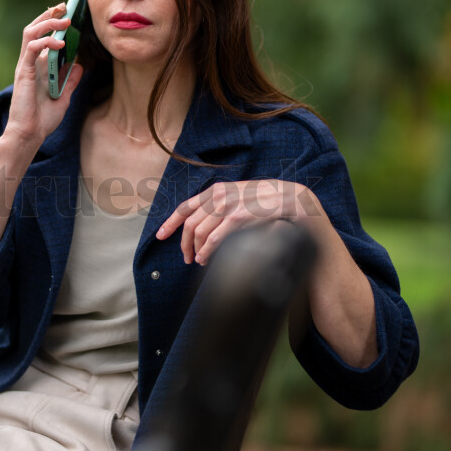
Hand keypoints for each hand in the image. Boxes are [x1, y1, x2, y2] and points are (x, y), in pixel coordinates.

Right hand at [5, 5, 83, 147]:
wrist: (30, 134)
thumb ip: (70, 81)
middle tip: (65, 7)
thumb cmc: (43, 119)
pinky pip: (31, 49)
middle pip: (34, 29)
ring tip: (64, 20)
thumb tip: (80, 65)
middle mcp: (30, 63)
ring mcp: (25, 66)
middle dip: (49, 15)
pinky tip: (59, 43)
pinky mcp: (23, 72)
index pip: (42, 36)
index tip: (67, 13)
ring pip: (30, 33)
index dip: (52, 22)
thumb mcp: (64, 97)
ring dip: (47, 23)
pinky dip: (45, 42)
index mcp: (38, 66)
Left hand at [156, 179, 319, 264]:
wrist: (291, 198)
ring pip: (199, 232)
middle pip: (189, 223)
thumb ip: (220, 206)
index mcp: (216, 190)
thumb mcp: (239, 197)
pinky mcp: (238, 217)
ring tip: (198, 261)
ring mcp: (228, 205)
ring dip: (196, 250)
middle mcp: (219, 195)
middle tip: (186, 258)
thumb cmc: (265, 201)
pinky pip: (214, 238)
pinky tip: (205, 259)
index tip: (160, 236)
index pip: (185, 207)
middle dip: (184, 243)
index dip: (170, 222)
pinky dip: (206, 251)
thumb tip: (203, 224)